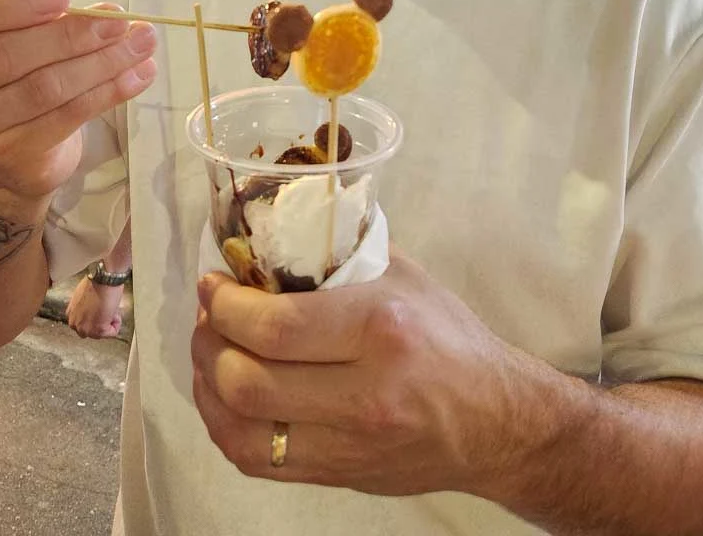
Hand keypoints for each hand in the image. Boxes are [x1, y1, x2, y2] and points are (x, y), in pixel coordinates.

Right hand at [0, 0, 156, 200]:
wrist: (3, 154)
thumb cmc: (3, 69)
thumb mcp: (0, 28)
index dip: (9, 5)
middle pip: (5, 58)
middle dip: (71, 35)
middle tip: (120, 20)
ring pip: (43, 89)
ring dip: (102, 62)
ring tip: (142, 42)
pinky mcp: (10, 158)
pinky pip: (67, 118)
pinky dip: (109, 92)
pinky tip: (139, 74)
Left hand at [66, 277, 123, 338]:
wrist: (104, 279)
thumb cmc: (97, 282)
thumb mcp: (84, 296)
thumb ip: (85, 307)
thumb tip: (93, 308)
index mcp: (70, 314)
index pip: (84, 323)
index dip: (96, 315)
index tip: (100, 307)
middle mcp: (75, 324)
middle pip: (92, 331)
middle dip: (101, 321)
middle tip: (106, 308)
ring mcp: (86, 329)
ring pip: (102, 333)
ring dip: (109, 322)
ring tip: (110, 307)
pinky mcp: (99, 330)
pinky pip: (112, 332)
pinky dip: (117, 323)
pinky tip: (114, 310)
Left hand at [191, 250, 513, 496]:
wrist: (496, 422)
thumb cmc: (449, 337)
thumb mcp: (405, 277)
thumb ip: (343, 252)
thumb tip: (276, 228)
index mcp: (380, 329)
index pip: (278, 325)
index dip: (227, 304)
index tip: (213, 283)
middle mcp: (363, 392)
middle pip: (248, 379)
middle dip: (209, 341)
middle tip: (208, 314)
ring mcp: (348, 443)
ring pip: (241, 427)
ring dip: (206, 384)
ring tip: (209, 351)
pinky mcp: (338, 474)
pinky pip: (255, 460)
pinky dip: (224, 424)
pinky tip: (223, 394)